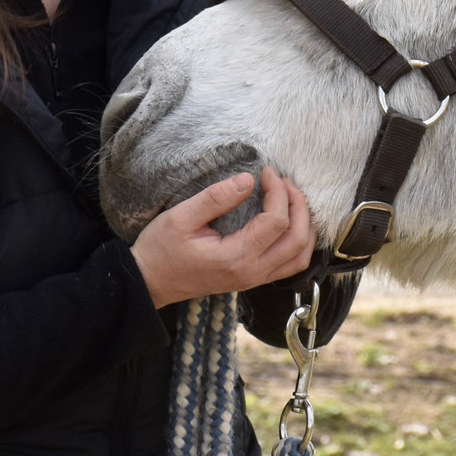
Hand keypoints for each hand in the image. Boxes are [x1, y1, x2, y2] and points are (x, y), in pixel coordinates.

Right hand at [130, 166, 313, 308]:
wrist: (149, 282)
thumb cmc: (160, 250)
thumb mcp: (180, 218)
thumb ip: (216, 198)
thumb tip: (248, 180)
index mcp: (235, 258)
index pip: (276, 222)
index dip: (278, 192)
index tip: (267, 172)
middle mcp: (251, 273)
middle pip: (297, 239)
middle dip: (298, 206)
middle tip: (285, 182)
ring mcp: (254, 280)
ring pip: (300, 257)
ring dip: (305, 226)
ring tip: (292, 199)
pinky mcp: (252, 279)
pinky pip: (290, 264)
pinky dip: (299, 242)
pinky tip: (291, 222)